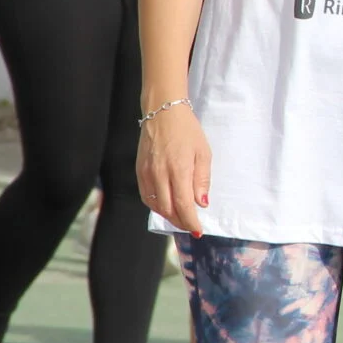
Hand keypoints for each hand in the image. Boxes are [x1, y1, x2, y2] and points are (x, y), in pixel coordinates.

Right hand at [138, 100, 210, 236]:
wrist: (162, 112)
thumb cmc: (187, 131)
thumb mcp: (203, 152)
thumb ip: (202, 179)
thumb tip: (201, 203)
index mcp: (178, 169)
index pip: (182, 204)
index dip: (190, 221)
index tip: (199, 230)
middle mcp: (159, 173)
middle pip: (167, 209)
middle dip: (181, 222)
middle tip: (192, 226)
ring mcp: (146, 173)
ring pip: (155, 205)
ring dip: (168, 216)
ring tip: (181, 219)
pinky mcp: (139, 171)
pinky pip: (146, 196)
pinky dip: (156, 206)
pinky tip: (166, 206)